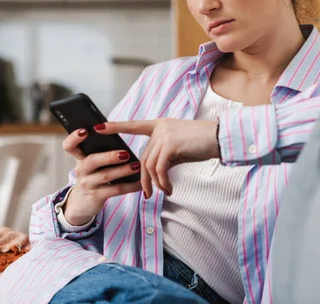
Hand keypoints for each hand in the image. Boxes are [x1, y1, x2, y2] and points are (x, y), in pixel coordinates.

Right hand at [61, 129, 141, 224]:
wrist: (82, 204)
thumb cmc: (92, 177)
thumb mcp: (91, 165)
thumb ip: (100, 152)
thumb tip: (120, 135)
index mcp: (80, 158)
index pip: (69, 146)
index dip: (74, 138)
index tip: (85, 131)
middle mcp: (81, 170)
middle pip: (91, 161)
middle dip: (109, 156)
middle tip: (125, 153)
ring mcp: (87, 184)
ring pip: (105, 176)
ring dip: (123, 170)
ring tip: (137, 166)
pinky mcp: (96, 197)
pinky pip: (115, 190)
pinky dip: (130, 186)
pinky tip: (141, 183)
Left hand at [99, 119, 219, 197]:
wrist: (220, 138)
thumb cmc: (203, 143)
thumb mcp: (180, 147)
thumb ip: (165, 154)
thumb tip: (157, 172)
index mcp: (160, 125)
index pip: (134, 125)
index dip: (116, 126)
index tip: (99, 127)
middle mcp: (160, 128)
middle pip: (143, 157)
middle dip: (143, 179)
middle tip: (146, 194)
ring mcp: (164, 135)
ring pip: (149, 165)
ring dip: (154, 183)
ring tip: (163, 192)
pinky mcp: (170, 145)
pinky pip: (160, 169)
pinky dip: (163, 182)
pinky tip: (169, 189)